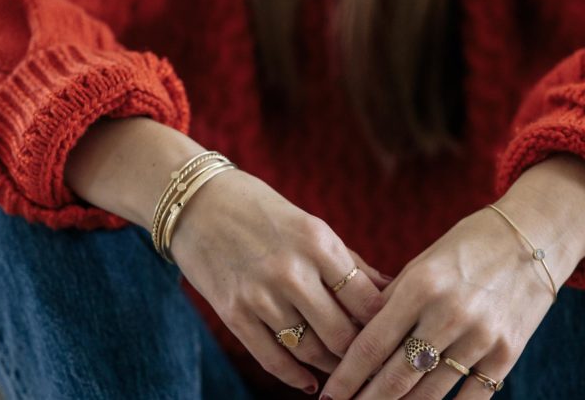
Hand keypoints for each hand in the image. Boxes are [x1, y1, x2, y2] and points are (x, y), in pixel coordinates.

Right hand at [170, 167, 389, 394]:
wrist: (197, 203)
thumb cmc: (261, 210)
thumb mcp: (310, 225)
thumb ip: (348, 261)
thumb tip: (388, 290)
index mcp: (318, 242)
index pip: (367, 301)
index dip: (383, 325)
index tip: (388, 334)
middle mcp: (292, 270)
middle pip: (342, 334)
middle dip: (357, 352)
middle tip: (366, 360)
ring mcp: (260, 294)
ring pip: (309, 351)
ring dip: (329, 366)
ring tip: (340, 370)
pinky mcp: (232, 312)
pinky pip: (272, 358)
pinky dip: (294, 377)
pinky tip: (309, 382)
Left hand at [320, 154, 584, 399]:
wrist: (532, 238)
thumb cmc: (466, 246)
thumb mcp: (422, 263)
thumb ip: (392, 300)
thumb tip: (358, 338)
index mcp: (420, 286)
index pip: (372, 344)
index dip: (346, 376)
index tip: (328, 395)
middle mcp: (449, 314)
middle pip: (397, 376)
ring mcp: (481, 337)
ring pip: (430, 394)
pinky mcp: (506, 354)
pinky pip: (470, 397)